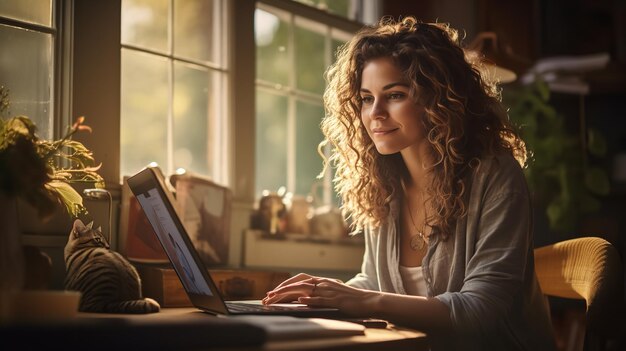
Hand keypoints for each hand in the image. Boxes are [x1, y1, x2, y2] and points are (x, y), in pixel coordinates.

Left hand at [263, 274, 378, 316]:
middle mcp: (323, 283)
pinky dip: (310, 298)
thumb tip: (300, 298)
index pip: (299, 279)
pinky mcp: (335, 300)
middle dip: (281, 289)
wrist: (367, 301)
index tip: (272, 292)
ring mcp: (329, 291)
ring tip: (276, 298)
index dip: (285, 285)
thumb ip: (317, 295)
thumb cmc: (349, 300)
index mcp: (322, 281)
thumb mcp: (330, 294)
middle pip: (298, 282)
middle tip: (268, 296)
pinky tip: (301, 300)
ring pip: (305, 289)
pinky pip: (321, 298)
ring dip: (288, 293)